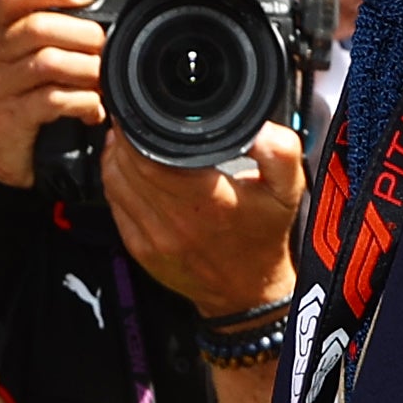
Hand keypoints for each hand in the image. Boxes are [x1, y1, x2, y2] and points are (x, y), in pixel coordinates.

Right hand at [0, 0, 107, 187]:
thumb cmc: (18, 99)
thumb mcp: (25, 60)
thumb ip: (53, 35)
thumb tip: (104, 14)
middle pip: (38, 27)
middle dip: (83, 34)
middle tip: (106, 48)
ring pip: (48, 62)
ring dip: (87, 69)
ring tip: (102, 79)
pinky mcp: (7, 118)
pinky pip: (52, 101)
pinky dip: (82, 102)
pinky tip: (94, 110)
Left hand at [98, 119, 304, 318]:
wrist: (247, 292)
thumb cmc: (264, 237)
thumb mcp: (287, 192)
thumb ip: (280, 153)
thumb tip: (260, 129)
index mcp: (208, 202)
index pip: (151, 156)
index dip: (139, 128)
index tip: (142, 110)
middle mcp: (175, 221)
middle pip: (128, 165)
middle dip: (126, 136)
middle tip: (133, 117)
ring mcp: (153, 237)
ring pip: (115, 182)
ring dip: (116, 155)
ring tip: (128, 137)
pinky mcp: (139, 248)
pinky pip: (114, 204)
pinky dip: (114, 180)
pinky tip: (125, 167)